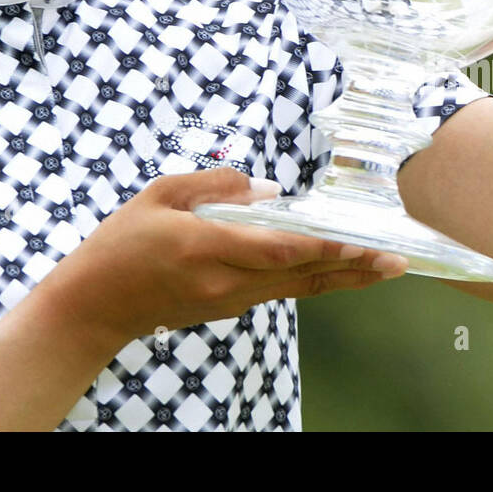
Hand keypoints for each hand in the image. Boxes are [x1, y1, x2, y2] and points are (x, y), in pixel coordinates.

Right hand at [48, 169, 408, 344]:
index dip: (327, 246)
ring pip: (296, 287)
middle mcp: (227, 282)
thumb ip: (216, 184)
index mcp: (208, 248)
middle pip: (302, 275)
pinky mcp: (227, 307)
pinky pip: (277, 289)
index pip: (281, 250)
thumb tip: (268, 189)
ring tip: (381, 266)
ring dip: (340, 277)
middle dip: (353, 267)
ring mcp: (229, 300)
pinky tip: (330, 266)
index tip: (364, 241)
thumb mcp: (160, 194)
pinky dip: (309, 277)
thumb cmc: (121, 242)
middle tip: (397, 259)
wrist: (95, 305)